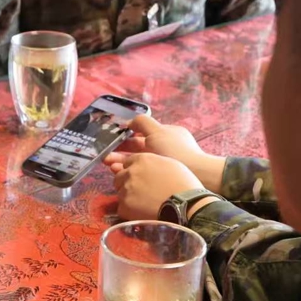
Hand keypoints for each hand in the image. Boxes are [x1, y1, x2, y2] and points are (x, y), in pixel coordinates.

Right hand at [104, 115, 224, 191]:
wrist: (195, 175)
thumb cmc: (176, 150)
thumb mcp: (158, 131)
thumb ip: (142, 123)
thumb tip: (129, 122)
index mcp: (166, 135)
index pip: (143, 134)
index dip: (127, 136)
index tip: (114, 140)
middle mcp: (164, 149)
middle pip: (138, 149)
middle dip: (121, 151)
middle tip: (105, 156)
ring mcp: (162, 164)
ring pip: (138, 161)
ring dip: (121, 162)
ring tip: (108, 165)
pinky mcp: (160, 178)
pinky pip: (141, 172)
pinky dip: (129, 171)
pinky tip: (118, 172)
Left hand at [110, 153, 204, 220]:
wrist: (188, 206)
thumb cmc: (184, 184)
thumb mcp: (170, 163)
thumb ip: (151, 161)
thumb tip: (141, 165)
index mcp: (142, 159)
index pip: (127, 162)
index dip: (134, 170)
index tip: (141, 178)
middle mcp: (131, 172)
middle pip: (120, 176)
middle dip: (127, 183)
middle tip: (141, 192)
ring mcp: (126, 189)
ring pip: (120, 191)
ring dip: (128, 196)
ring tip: (144, 203)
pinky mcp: (125, 206)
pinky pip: (121, 207)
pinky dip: (129, 210)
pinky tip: (142, 212)